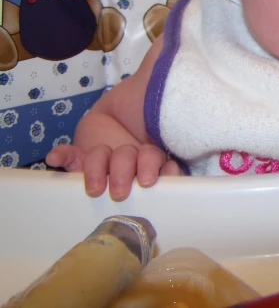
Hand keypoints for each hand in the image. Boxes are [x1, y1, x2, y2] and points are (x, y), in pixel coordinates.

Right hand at [46, 143, 181, 200]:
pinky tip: (55, 158)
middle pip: (124, 156)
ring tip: (95, 188)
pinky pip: (70, 153)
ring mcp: (102, 154)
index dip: (150, 166)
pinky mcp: (80, 155)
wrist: (117, 137)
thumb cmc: (141, 175)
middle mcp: (124, 155)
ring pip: (100, 154)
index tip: (149, 180)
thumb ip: (166, 173)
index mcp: (146, 158)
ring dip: (97, 168)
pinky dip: (62, 154)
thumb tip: (172, 171)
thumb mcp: (157, 174)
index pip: (150, 157)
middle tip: (121, 192)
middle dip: (123, 172)